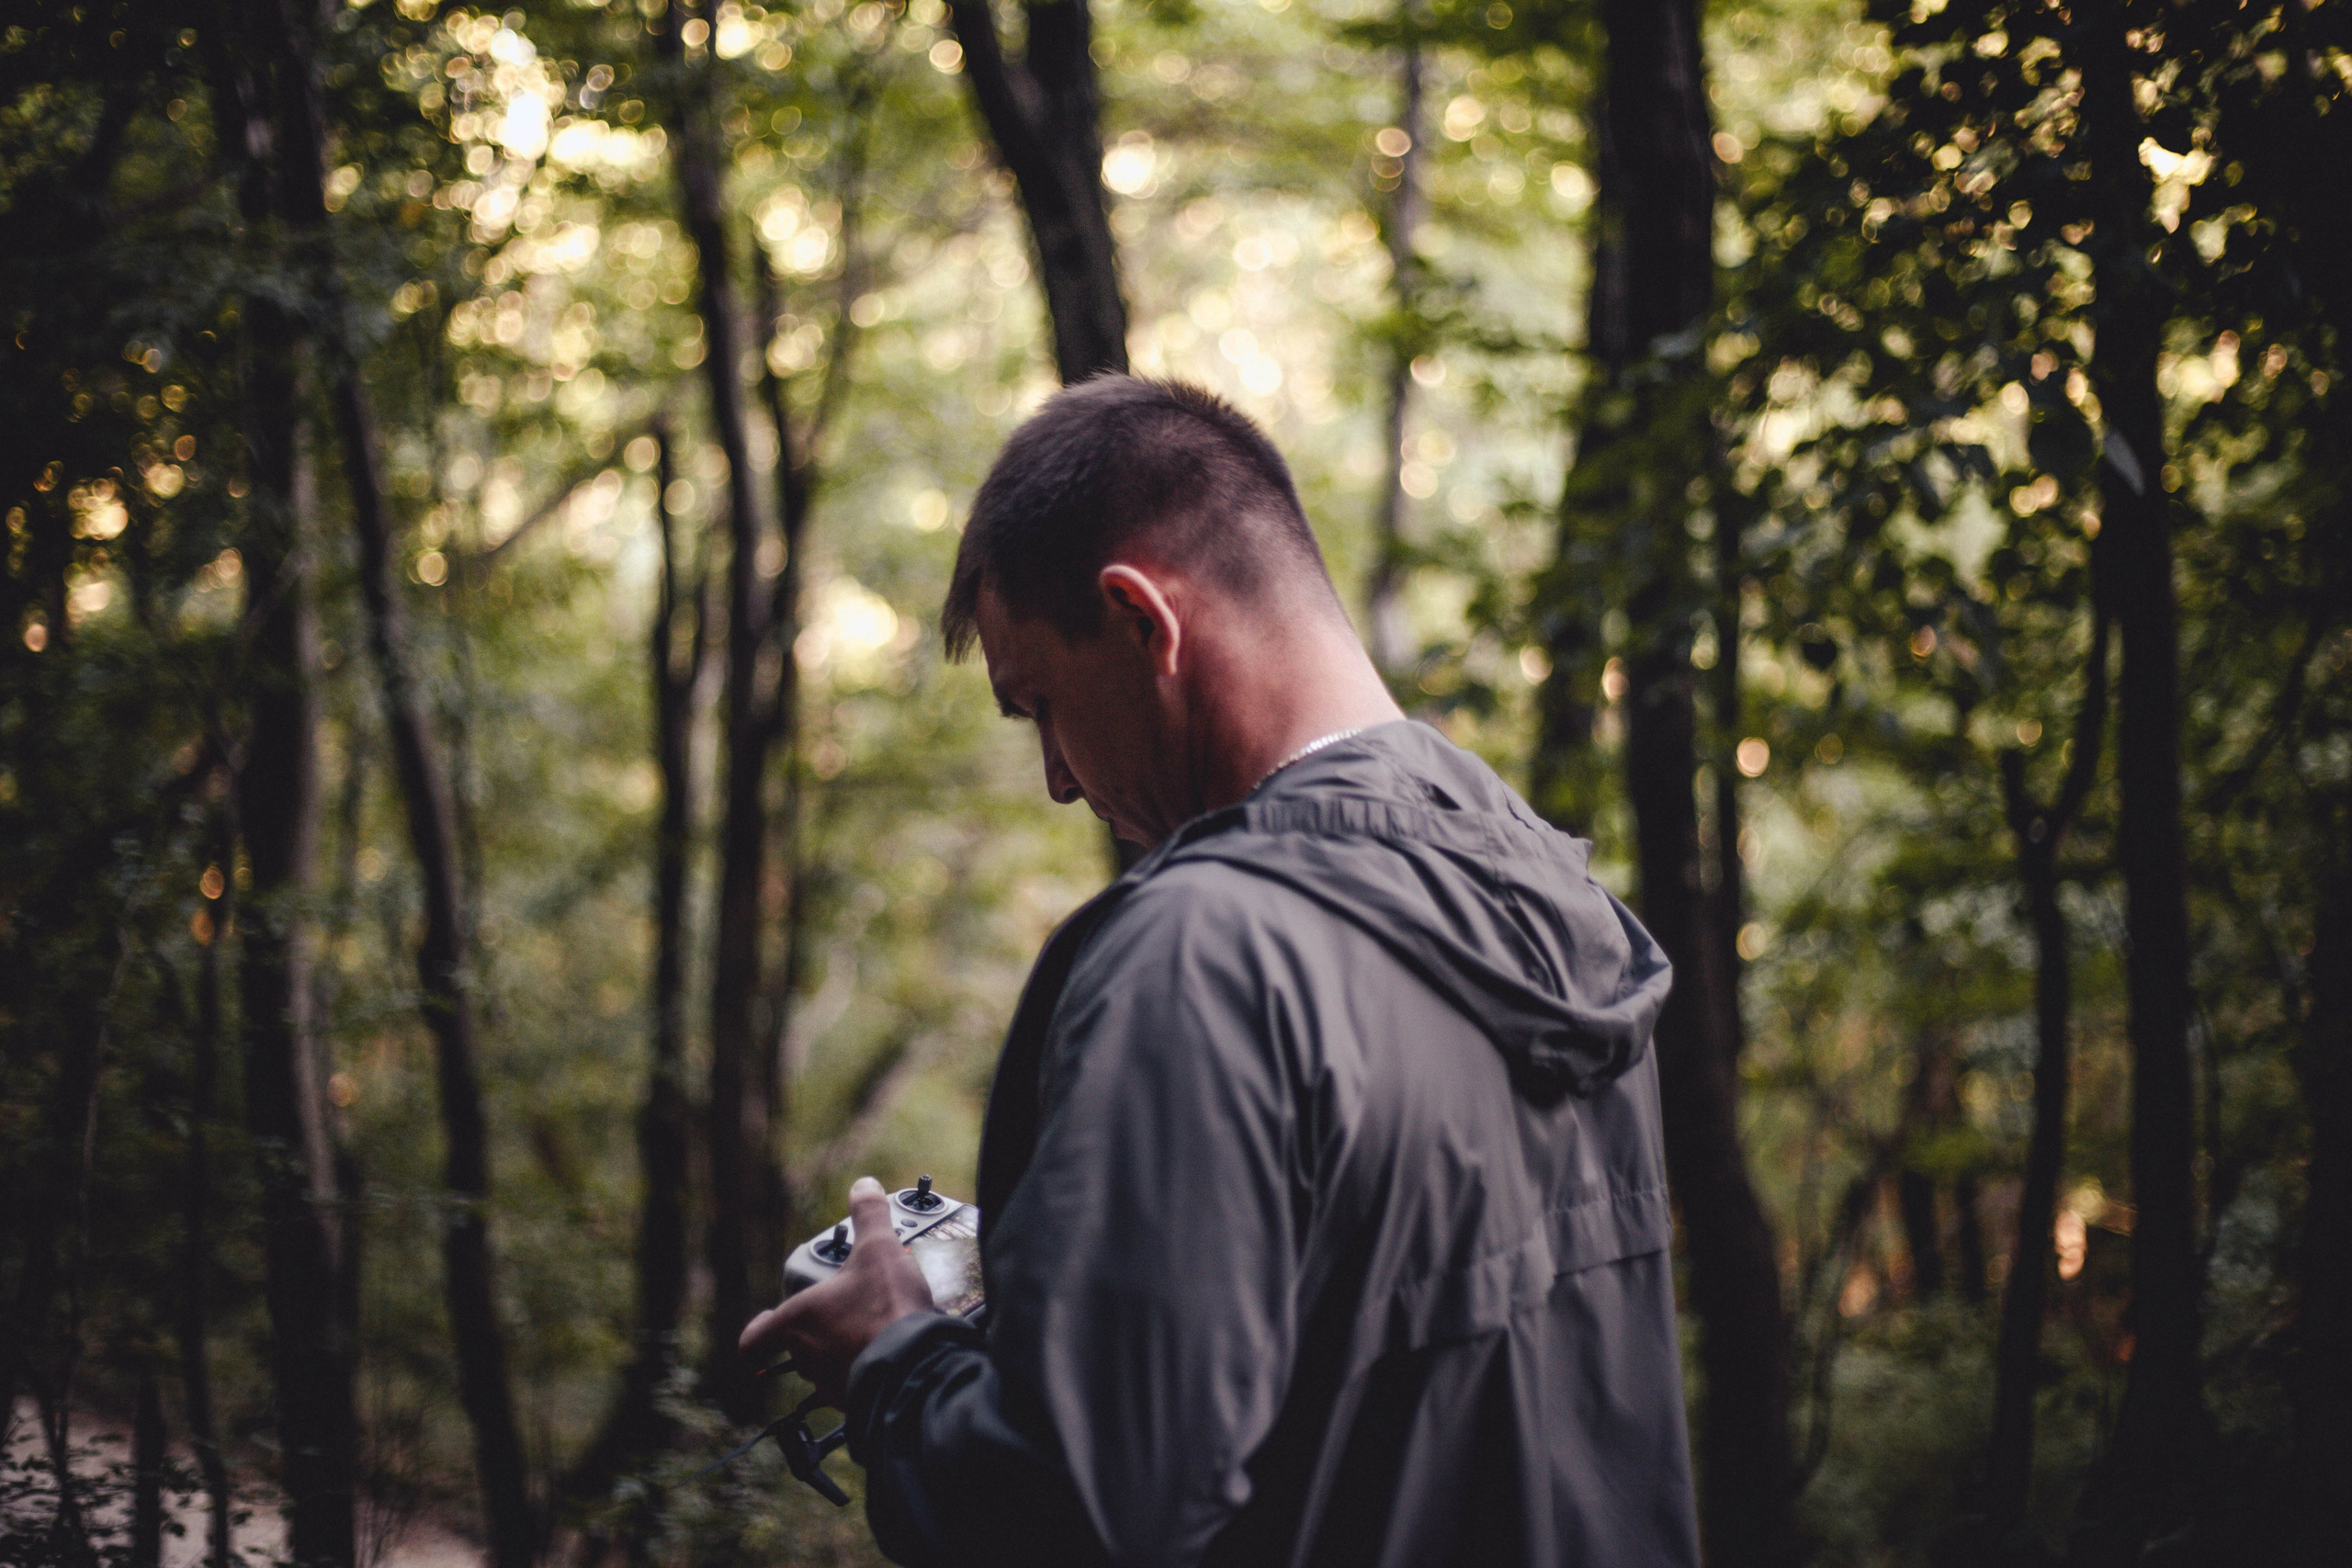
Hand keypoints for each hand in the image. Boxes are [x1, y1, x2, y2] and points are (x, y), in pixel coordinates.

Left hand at [740, 1176, 935, 1406]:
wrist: (913, 1362)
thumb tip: (864, 1185)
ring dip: (839, 1349)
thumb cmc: (885, 1307)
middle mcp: (805, 1354)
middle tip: (844, 1308)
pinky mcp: (854, 1399)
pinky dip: (861, 1368)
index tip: (763, 1326)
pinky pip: (850, 1383)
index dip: (757, 1331)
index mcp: (798, 1319)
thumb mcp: (879, 1248)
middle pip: (796, 1344)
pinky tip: (885, 1351)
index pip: (755, 1337)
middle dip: (818, 1327)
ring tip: (869, 1328)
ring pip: (823, 1365)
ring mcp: (828, 1381)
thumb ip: (869, 1214)